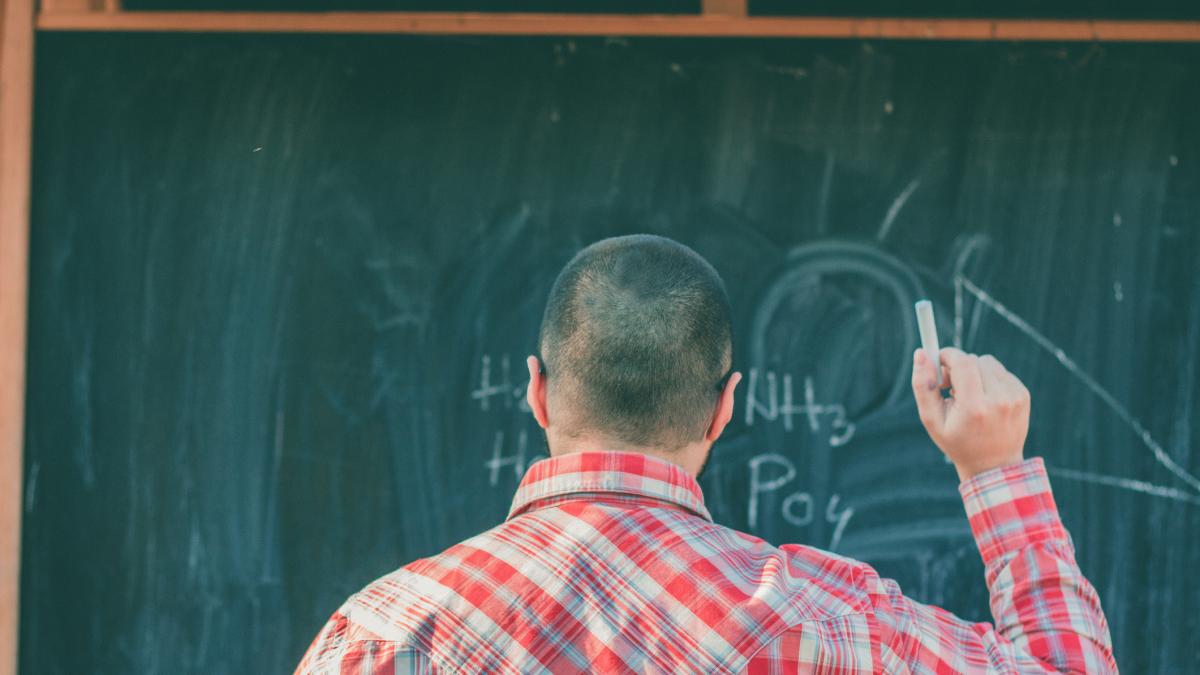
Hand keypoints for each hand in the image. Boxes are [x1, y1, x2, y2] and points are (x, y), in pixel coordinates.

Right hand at [911, 347, 1029, 480]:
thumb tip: (921, 353)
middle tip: (950, 387)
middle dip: (958, 366)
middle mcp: (999, 399)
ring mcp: (1015, 397)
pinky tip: (985, 399)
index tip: (938, 362)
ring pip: (988, 362)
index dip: (947, 356)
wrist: (994, 465)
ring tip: (969, 394)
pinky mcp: (1023, 395)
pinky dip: (989, 379)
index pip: (963, 362)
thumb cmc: (957, 442)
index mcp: (975, 407)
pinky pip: (1001, 372)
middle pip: (974, 360)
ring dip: (975, 372)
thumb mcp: (931, 420)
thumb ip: (923, 386)